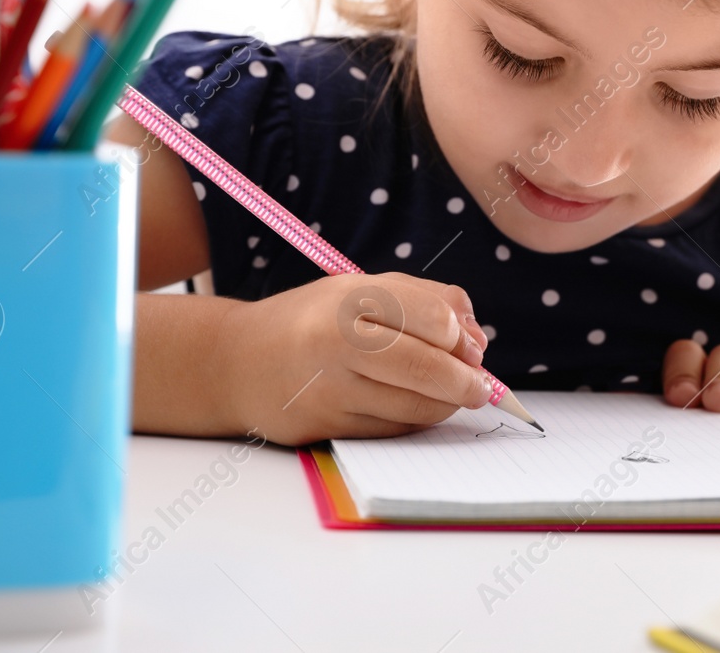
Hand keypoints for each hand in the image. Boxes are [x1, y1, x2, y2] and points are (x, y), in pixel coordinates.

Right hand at [216, 272, 494, 445]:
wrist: (237, 363)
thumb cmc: (312, 321)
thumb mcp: (360, 290)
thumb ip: (424, 301)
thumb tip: (477, 340)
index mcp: (352, 297)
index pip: (433, 316)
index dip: (462, 337)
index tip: (471, 347)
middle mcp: (338, 341)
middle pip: (427, 367)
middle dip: (467, 382)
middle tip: (482, 386)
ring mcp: (330, 387)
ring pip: (414, 406)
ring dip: (445, 405)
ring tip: (451, 395)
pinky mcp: (326, 426)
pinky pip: (391, 428)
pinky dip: (413, 420)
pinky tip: (412, 406)